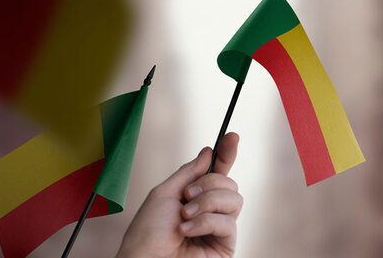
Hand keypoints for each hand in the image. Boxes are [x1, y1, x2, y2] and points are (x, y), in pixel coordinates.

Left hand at [117, 133, 241, 257]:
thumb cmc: (148, 232)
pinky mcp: (225, 246)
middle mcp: (210, 211)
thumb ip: (189, 172)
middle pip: (229, 182)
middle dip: (208, 184)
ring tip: (185, 216)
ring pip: (234, 199)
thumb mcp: (164, 193)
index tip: (231, 136)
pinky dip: (206, 222)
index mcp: (195, 196)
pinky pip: (229, 222)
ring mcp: (218, 228)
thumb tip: (209, 152)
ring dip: (206, 202)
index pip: (217, 171)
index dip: (226, 153)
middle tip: (186, 197)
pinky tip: (188, 230)